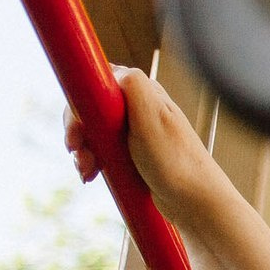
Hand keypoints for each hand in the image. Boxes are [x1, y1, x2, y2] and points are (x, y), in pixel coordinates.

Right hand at [65, 67, 236, 234]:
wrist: (193, 199)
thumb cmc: (175, 160)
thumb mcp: (152, 118)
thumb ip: (134, 87)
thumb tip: (113, 69)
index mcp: (142, 91)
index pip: (95, 84)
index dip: (78, 107)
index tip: (76, 134)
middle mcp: (137, 105)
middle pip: (89, 109)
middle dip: (77, 133)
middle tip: (79, 155)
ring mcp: (134, 128)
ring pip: (92, 131)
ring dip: (83, 150)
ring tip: (87, 171)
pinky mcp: (132, 150)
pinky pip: (101, 149)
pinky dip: (91, 161)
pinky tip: (90, 175)